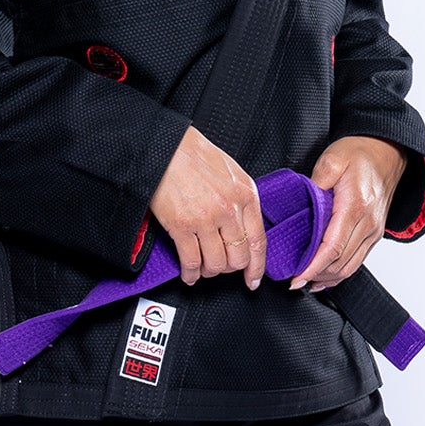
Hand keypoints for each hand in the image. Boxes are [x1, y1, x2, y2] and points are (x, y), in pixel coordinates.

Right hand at [149, 126, 268, 287]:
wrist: (166, 147)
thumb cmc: (194, 154)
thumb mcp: (231, 172)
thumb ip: (241, 200)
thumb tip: (243, 226)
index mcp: (245, 195)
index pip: (258, 241)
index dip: (256, 266)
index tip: (253, 279)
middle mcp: (229, 210)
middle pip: (238, 258)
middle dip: (230, 269)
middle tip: (221, 267)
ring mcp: (205, 220)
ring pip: (216, 264)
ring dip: (209, 271)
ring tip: (202, 268)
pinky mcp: (181, 226)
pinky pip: (191, 261)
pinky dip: (190, 274)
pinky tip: (188, 274)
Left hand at [289, 136, 410, 291]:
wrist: (387, 152)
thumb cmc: (360, 154)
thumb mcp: (332, 159)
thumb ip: (316, 183)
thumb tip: (303, 207)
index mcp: (355, 207)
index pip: (332, 247)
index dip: (312, 266)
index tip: (296, 276)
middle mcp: (367, 223)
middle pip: (340, 262)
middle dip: (316, 276)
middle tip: (294, 281)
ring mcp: (373, 231)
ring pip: (350, 266)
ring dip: (328, 278)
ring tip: (306, 282)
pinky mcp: (374, 234)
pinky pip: (357, 261)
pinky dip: (340, 273)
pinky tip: (325, 277)